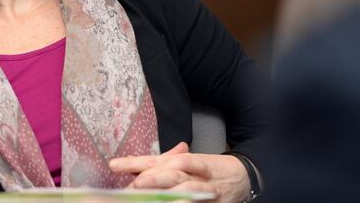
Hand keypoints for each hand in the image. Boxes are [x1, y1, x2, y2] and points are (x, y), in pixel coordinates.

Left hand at [108, 142, 250, 202]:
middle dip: (152, 177)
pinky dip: (185, 202)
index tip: (114, 165)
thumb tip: (130, 164)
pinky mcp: (214, 202)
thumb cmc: (210, 170)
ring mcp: (206, 188)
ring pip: (186, 187)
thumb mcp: (186, 163)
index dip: (134, 162)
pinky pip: (197, 202)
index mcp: (184, 160)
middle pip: (171, 170)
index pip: (156, 160)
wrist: (245, 176)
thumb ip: (160, 164)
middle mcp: (195, 172)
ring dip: (168, 192)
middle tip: (135, 184)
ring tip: (149, 193)